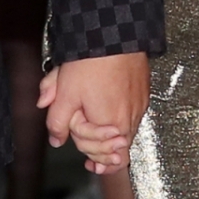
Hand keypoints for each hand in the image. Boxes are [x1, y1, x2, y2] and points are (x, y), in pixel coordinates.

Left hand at [37, 52, 149, 173]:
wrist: (114, 34)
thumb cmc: (92, 62)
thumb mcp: (64, 94)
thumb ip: (58, 121)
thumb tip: (56, 139)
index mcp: (111, 123)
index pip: (102, 153)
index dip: (90, 155)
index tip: (89, 164)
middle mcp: (130, 118)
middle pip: (118, 148)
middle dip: (103, 152)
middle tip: (95, 162)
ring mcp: (139, 106)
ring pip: (126, 132)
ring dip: (112, 138)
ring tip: (105, 148)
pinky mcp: (143, 93)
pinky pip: (132, 116)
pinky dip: (121, 121)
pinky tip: (111, 119)